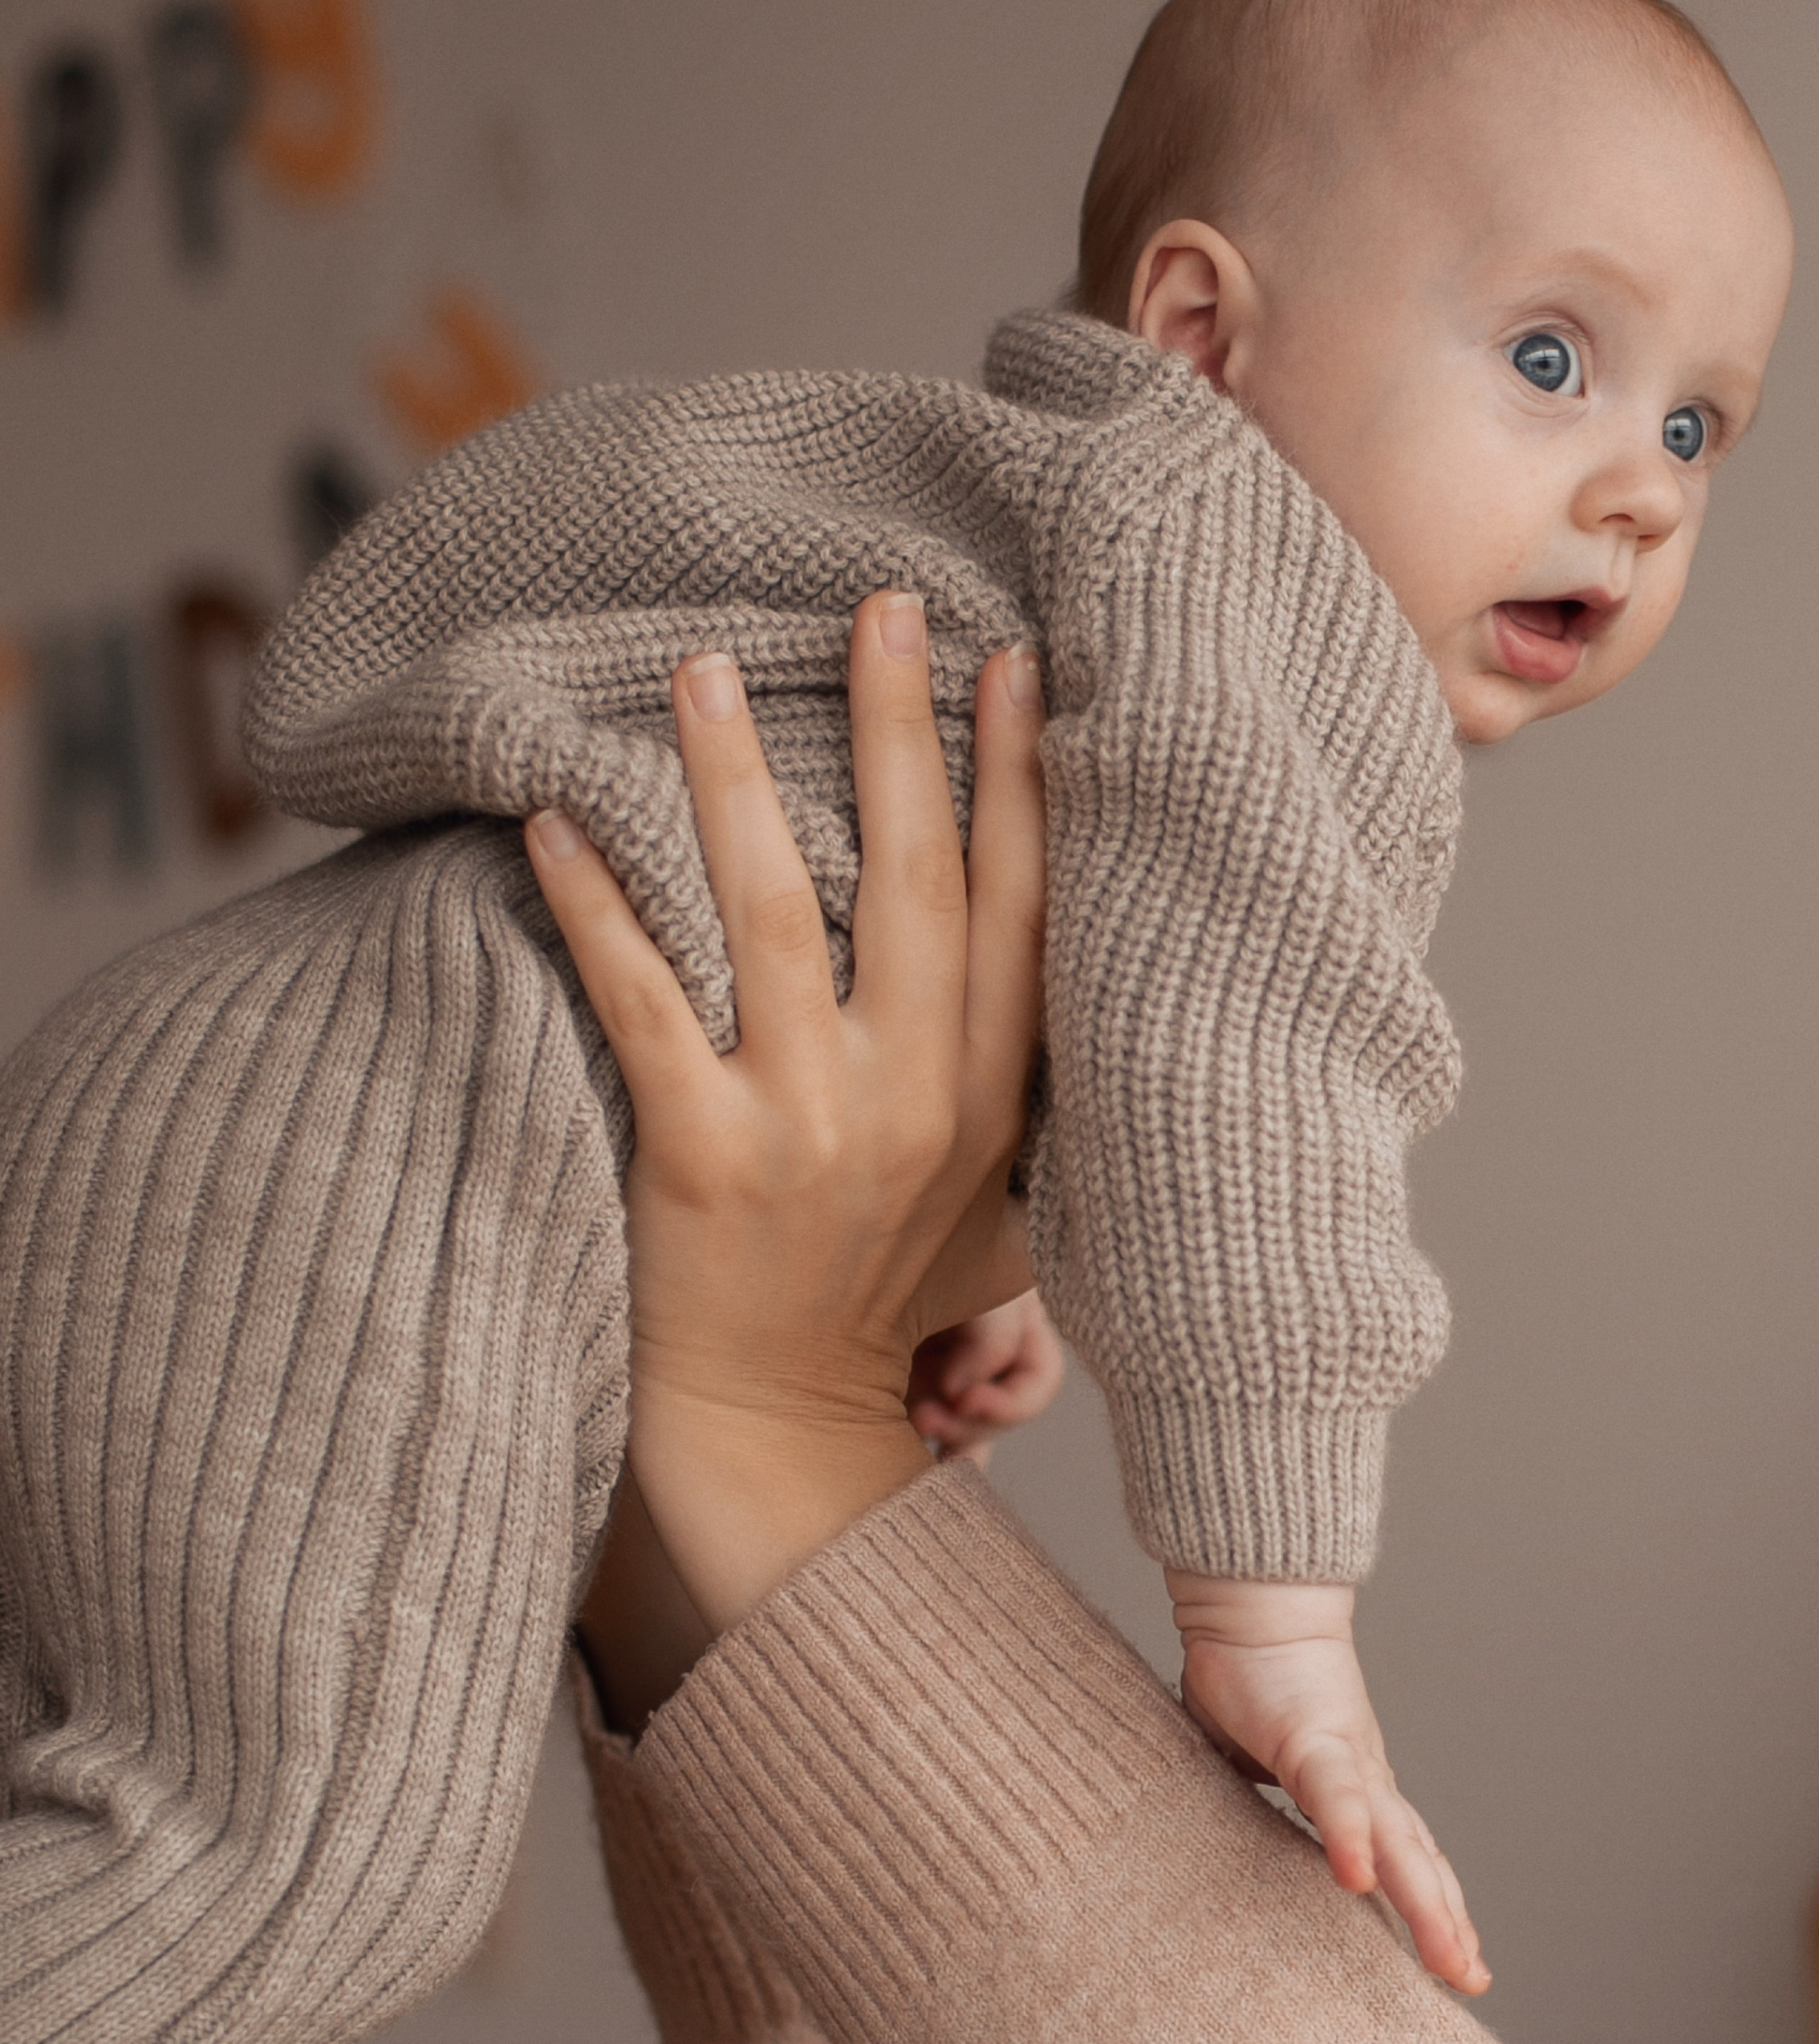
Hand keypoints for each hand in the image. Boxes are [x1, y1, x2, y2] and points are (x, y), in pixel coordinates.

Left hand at [527, 590, 1045, 1643]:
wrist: (777, 1437)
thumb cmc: (880, 1299)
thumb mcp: (996, 1199)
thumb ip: (1017, 1078)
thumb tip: (1039, 933)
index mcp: (992, 1101)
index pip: (1022, 909)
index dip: (1021, 781)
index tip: (1013, 662)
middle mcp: (913, 1103)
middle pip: (916, 880)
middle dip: (902, 730)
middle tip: (883, 606)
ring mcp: (806, 1128)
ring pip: (772, 914)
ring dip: (736, 777)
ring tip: (697, 665)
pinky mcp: (697, 1159)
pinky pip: (641, 1001)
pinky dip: (598, 903)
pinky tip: (553, 817)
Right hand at [1170, 1572, 1489, 1992]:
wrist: (1254, 1603)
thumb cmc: (1249, 1676)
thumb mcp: (1252, 1763)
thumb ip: (1258, 1803)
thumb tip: (1240, 1844)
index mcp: (1355, 1788)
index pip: (1407, 1859)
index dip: (1433, 1908)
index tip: (1459, 1963)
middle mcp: (1368, 1780)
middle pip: (1419, 1864)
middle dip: (1448, 1925)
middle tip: (1474, 1980)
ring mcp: (1350, 1762)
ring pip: (1398, 1844)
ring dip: (1426, 1903)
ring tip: (1453, 1960)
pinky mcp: (1315, 1740)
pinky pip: (1335, 1797)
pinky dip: (1350, 1838)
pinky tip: (1359, 1879)